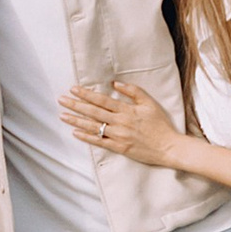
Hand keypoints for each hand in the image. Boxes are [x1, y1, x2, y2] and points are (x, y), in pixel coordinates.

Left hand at [59, 78, 189, 171]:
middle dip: (75, 105)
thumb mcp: (149, 103)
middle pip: (93, 112)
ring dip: (76, 120)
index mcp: (127, 110)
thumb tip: (115, 83)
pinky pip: (99, 142)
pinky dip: (86, 137)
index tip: (74, 89)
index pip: (102, 100)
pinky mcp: (119, 148)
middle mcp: (120, 122)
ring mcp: (118, 136)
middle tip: (61, 100)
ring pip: (93, 127)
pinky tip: (75, 132)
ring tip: (63, 115)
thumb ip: (133, 91)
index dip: (86, 94)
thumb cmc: (160, 124)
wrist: (168, 147)